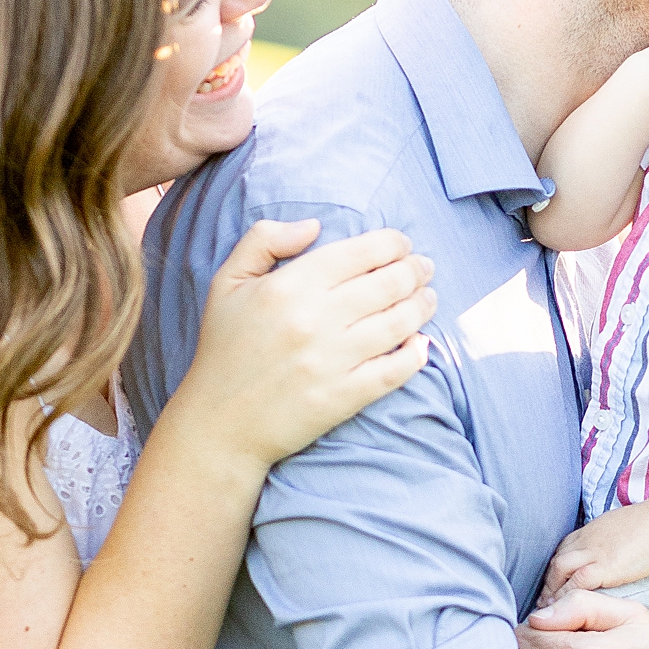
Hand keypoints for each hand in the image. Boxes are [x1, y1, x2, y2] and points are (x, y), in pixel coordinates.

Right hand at [181, 221, 435, 471]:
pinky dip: (416, 353)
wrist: (219, 423)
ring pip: (400, 323)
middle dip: (415, 270)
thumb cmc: (224, 349)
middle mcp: (315, 320)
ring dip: (423, 305)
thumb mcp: (227, 281)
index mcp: (289, 285)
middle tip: (424, 268)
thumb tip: (315, 225)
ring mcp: (333, 361)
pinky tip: (421, 342)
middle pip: (389, 283)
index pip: (361, 252)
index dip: (393, 243)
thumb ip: (265, 239)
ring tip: (428, 298)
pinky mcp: (345, 397)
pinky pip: (396, 370)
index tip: (402, 244)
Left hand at [538, 503, 648, 601]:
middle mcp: (585, 540)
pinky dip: (565, 596)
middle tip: (542, 603)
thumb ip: (607, 537)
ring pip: (559, 570)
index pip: (562, 550)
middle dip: (546, 583)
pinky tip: (561, 610)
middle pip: (556, 561)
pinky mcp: (604, 566)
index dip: (555, 569)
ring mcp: (592, 552)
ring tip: (546, 610)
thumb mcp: (619, 525)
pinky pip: (576, 582)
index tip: (552, 585)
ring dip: (550, 591)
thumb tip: (608, 548)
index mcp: (590, 531)